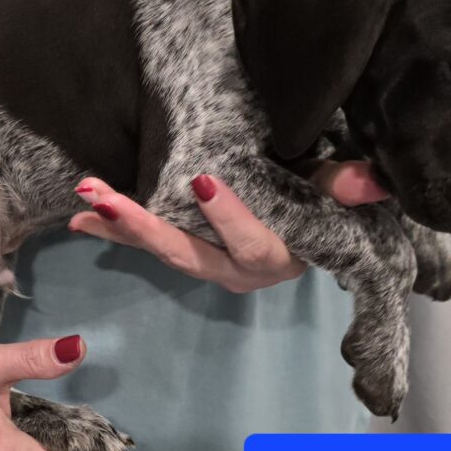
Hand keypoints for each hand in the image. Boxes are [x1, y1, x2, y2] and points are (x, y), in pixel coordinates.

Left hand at [68, 160, 388, 292]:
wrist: (312, 235)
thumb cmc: (325, 211)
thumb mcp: (336, 197)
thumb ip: (344, 188)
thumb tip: (371, 181)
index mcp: (277, 258)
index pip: (253, 244)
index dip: (229, 217)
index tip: (201, 179)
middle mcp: (237, 271)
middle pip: (188, 254)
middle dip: (142, 226)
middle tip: (101, 196)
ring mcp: (209, 265)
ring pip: (160, 250)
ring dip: (119, 225)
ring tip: (83, 199)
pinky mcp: (190, 253)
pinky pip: (148, 245)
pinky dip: (114, 231)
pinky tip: (78, 218)